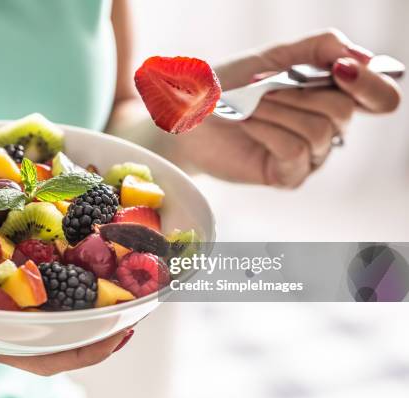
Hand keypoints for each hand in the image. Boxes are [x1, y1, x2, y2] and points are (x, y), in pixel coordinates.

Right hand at [0, 263, 132, 375]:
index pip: (42, 357)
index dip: (83, 352)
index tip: (120, 336)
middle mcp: (2, 321)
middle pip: (63, 333)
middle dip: (103, 322)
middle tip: (139, 300)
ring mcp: (4, 298)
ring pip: (57, 303)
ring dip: (93, 290)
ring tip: (124, 269)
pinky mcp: (1, 272)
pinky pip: (42, 272)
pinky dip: (67, 260)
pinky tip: (83, 238)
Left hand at [178, 29, 401, 187]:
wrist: (190, 114)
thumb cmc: (229, 85)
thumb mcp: (275, 56)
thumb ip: (322, 48)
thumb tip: (361, 57)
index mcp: (330, 96)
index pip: (379, 97)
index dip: (370, 83)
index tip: (342, 68)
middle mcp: (327, 128)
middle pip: (343, 110)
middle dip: (296, 92)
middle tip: (261, 86)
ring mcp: (309, 156)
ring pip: (318, 131)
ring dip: (276, 109)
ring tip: (248, 106)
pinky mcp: (287, 175)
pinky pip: (295, 151)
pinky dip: (267, 129)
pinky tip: (247, 122)